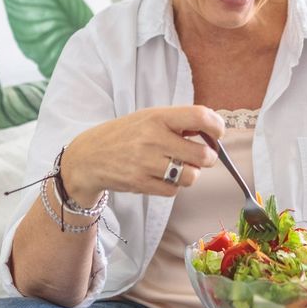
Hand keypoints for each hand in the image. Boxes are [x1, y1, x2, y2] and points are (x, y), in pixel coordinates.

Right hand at [60, 105, 224, 204]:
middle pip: (203, 155)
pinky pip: (174, 190)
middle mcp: (153, 139)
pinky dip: (173, 186)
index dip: (216, 127)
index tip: (217, 134)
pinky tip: (161, 176)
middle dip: (207, 158)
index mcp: (158, 117)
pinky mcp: (141, 183)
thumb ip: (177, 123)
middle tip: (199, 155)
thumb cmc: (125, 135)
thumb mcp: (148, 118)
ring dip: (190, 174)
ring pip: (191, 176)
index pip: (199, 117)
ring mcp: (146, 163)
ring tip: (178, 167)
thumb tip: (211, 133)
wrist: (89, 157)